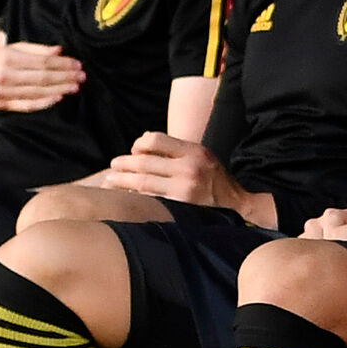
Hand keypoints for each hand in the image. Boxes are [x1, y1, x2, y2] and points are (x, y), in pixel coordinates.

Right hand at [0, 40, 83, 116]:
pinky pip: (28, 105)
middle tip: (82, 76)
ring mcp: (4, 92)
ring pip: (38, 91)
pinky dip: (45, 102)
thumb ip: (36, 49)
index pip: (42, 61)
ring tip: (75, 87)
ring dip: (60, 89)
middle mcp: (5, 75)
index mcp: (8, 57)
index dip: (62, 63)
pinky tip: (59, 98)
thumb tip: (59, 50)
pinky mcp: (4, 105)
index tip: (77, 64)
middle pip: (43, 77)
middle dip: (65, 76)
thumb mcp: (13, 49)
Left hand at [97, 131, 266, 220]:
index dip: (139, 144)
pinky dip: (137, 197)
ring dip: (123, 182)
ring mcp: (184, 190)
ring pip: (143, 183)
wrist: (236, 205)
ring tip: (110, 182)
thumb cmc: (213, 178)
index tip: (133, 151)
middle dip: (124, 165)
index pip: (156, 140)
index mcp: (193, 151)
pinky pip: (151, 200)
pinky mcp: (181, 208)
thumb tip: (142, 140)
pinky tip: (127, 197)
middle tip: (112, 167)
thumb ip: (174, 148)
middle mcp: (188, 168)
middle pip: (145, 163)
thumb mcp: (200, 155)